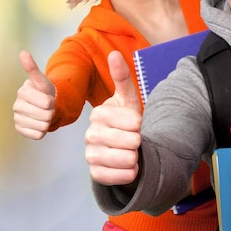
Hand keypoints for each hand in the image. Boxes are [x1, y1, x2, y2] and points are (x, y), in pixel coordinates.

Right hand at [13, 50, 55, 139]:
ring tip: (44, 115)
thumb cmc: (44, 91)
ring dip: (48, 122)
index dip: (52, 101)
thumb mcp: (42, 80)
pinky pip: (38, 135)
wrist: (44, 106)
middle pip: (46, 115)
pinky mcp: (20, 130)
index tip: (48, 98)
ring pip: (43, 126)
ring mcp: (17, 119)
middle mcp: (16, 106)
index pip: (47, 102)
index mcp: (23, 92)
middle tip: (48, 108)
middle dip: (52, 112)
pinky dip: (43, 131)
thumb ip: (32, 68)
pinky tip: (39, 124)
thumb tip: (23, 52)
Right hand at [85, 50, 141, 186]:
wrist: (124, 148)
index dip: (141, 124)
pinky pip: (118, 176)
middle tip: (135, 140)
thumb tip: (114, 53)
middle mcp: (90, 134)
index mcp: (99, 114)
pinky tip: (130, 167)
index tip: (136, 124)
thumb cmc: (127, 121)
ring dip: (136, 158)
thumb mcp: (128, 99)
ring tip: (133, 152)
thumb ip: (122, 78)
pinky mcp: (95, 173)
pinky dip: (129, 173)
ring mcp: (90, 154)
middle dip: (139, 141)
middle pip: (131, 141)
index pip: (133, 121)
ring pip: (126, 159)